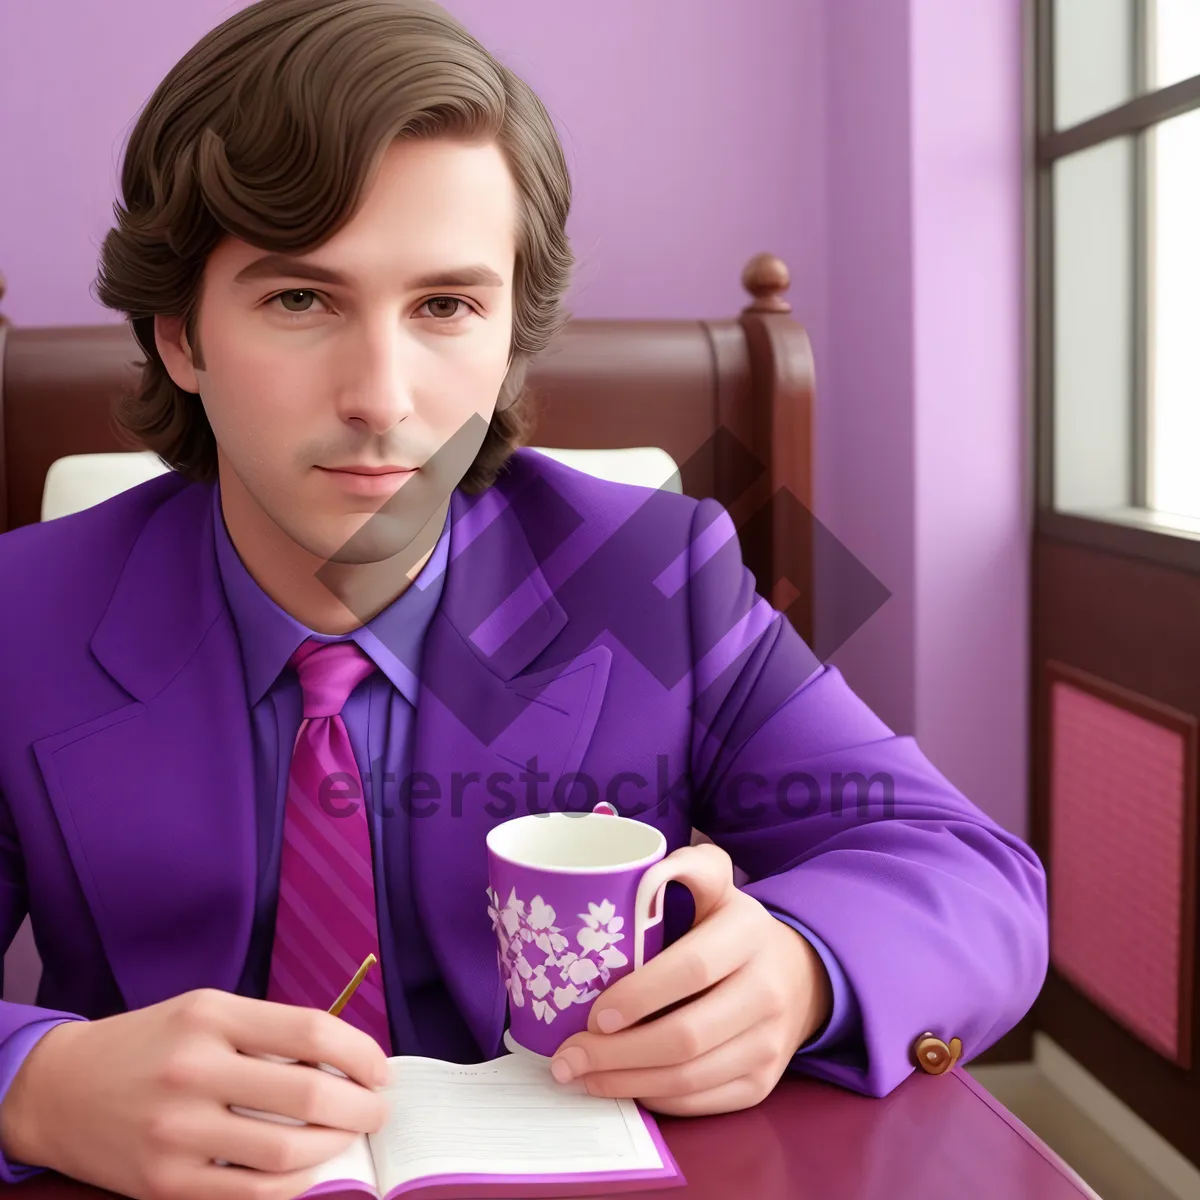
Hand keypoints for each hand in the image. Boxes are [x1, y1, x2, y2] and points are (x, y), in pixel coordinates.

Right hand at [0, 988, 390, 1199]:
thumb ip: (270, 1031)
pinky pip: (250, 1193)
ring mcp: (177, 1132)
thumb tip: (348, 1062)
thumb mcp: (207, 1011)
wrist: (59, 1090)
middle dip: (362, 1108)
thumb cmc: (151, 1044)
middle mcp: (195, 1069)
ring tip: (347, 1141)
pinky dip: (294, 1186)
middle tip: (377, 1112)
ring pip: (286, 1151)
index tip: (380, 1072)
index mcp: (213, 1016)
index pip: (312, 1032)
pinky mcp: (164, 1185)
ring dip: (335, 1149)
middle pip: (309, 1095)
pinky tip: (308, 1172)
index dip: (362, 1054)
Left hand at [548, 842, 831, 1116]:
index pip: (692, 968)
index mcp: (747, 933)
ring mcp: (767, 1043)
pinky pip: (699, 1102)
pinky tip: (620, 1084)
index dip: (639, 995)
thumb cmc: (731, 929)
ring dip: (625, 1082)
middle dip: (617, 1053)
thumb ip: (689, 866)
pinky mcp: (762, 1082)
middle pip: (685, 1036)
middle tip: (568, 1056)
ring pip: (688, 1077)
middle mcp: (765, 991)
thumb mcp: (718, 886)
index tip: (594, 1012)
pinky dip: (653, 1098)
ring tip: (581, 1074)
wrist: (797, 975)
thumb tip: (644, 870)